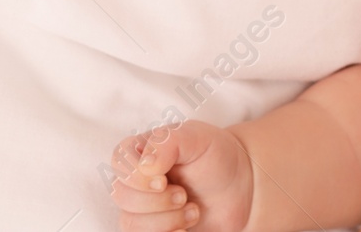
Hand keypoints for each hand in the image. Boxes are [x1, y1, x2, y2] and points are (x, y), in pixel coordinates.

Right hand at [109, 120, 254, 231]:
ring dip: (167, 221)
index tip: (164, 181)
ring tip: (193, 210)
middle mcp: (135, 180)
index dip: (137, 178)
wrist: (240, 186)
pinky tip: (185, 229)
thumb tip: (145, 166)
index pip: (119, 162)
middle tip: (184, 195)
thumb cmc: (215, 156)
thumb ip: (168, 142)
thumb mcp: (197, 137)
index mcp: (141, 151)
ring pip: (131, 224)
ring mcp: (141, 207)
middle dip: (158, 201)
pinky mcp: (152, 229)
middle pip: (123, 197)